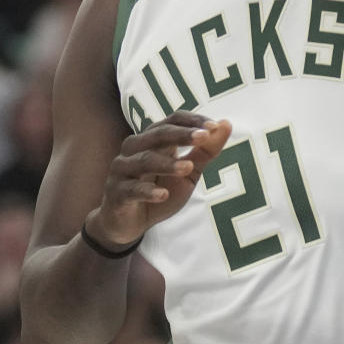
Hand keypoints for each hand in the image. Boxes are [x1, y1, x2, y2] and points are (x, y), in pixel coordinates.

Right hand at [85, 112, 231, 247]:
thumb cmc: (160, 189)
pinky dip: (148, 191)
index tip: (214, 126)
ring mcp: (123, 169)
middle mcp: (136, 147)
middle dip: (182, 135)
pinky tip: (163, 194)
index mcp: (154, 138)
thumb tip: (226, 124)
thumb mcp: (188, 173)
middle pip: (158, 134)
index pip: (173, 120)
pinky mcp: (117, 192)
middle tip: (204, 136)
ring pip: (145, 160)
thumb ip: (206, 151)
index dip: (192, 121)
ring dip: (168, 163)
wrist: (130, 223)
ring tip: (187, 167)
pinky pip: (132, 188)